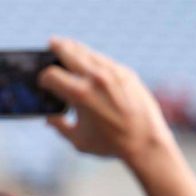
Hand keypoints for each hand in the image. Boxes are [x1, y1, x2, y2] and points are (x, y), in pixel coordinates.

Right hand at [38, 37, 173, 162]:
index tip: (46, 83)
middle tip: (51, 46)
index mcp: (79, 94)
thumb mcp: (79, 141)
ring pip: (87, 52)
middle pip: (66, 50)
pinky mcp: (128, 74)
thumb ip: (59, 127)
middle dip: (55, 49)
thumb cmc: (112, 145)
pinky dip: (95, 59)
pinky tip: (91, 62)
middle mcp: (96, 78)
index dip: (44, 79)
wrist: (148, 143)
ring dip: (75, 50)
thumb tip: (50, 118)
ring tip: (68, 48)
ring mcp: (113, 73)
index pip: (50, 74)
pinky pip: (105, 60)